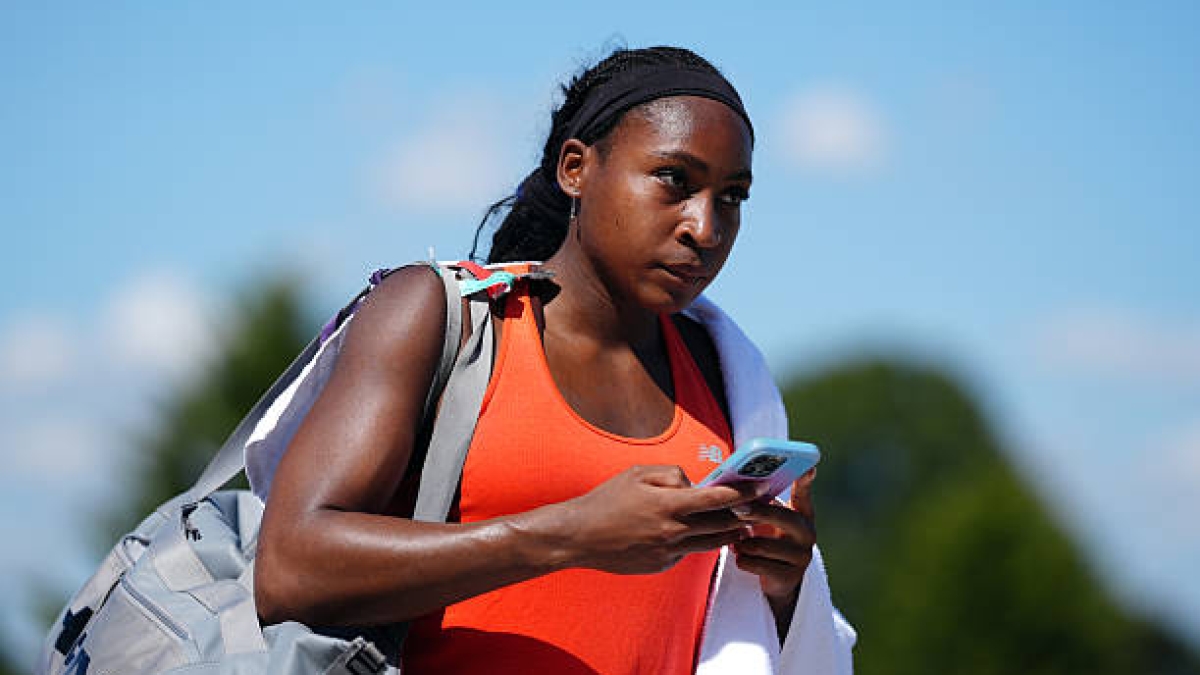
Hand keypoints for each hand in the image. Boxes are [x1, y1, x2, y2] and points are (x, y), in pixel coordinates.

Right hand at [556, 464, 755, 574]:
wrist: (579, 537)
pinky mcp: (662, 565)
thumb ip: (673, 475)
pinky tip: (698, 534)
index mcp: (669, 505)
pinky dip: (696, 542)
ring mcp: (668, 552)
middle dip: (744, 514)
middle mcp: (673, 532)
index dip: (742, 493)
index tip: (759, 487)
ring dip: (729, 533)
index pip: (718, 498)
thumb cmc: (607, 500)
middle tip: (759, 506)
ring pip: (711, 544)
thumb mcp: (638, 474)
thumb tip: (695, 484)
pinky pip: (688, 552)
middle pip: (722, 525)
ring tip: (741, 524)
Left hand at [730, 468, 816, 624]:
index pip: (804, 495)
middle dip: (757, 513)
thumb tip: (734, 491)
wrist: (777, 580)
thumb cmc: (767, 539)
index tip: (809, 467)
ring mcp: (801, 556)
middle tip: (736, 509)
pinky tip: (742, 559)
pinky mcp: (790, 577)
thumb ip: (760, 505)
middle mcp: (807, 534)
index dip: (805, 481)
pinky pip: (757, 565)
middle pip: (782, 517)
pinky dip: (743, 561)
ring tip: (737, 544)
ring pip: (762, 545)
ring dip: (743, 544)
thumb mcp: (768, 521)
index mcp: (802, 515)